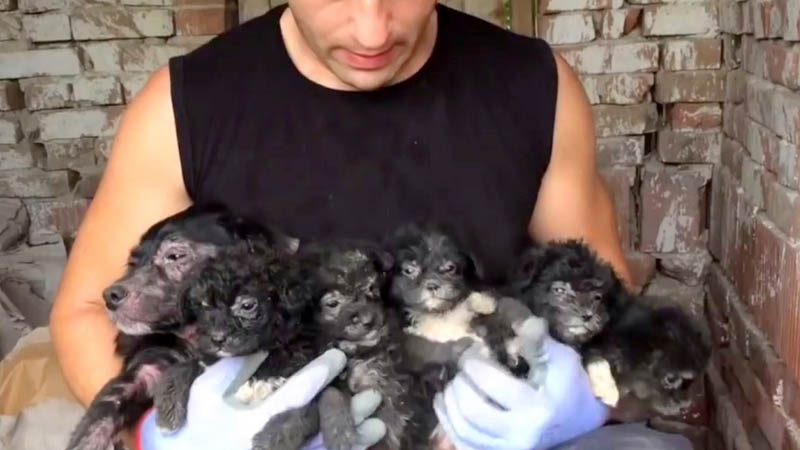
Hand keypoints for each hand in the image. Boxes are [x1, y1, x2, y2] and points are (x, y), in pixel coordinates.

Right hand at [136, 349, 385, 449]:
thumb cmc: (196, 429)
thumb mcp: (203, 395)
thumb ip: (230, 369)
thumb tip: (263, 350)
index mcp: (255, 423)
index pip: (295, 395)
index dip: (320, 374)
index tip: (338, 356)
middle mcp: (274, 446)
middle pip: (322, 428)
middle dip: (349, 412)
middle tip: (372, 395)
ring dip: (355, 438)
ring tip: (378, 424)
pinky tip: (360, 446)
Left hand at [433, 336, 608, 449]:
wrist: (580, 428)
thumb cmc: (570, 389)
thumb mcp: (563, 359)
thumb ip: (537, 338)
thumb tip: (508, 308)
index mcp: (536, 409)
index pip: (491, 384)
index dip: (474, 363)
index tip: (473, 350)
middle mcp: (519, 435)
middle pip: (472, 409)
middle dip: (460, 383)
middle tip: (462, 367)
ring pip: (462, 429)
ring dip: (449, 401)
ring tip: (453, 382)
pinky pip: (461, 443)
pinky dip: (447, 421)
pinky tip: (446, 403)